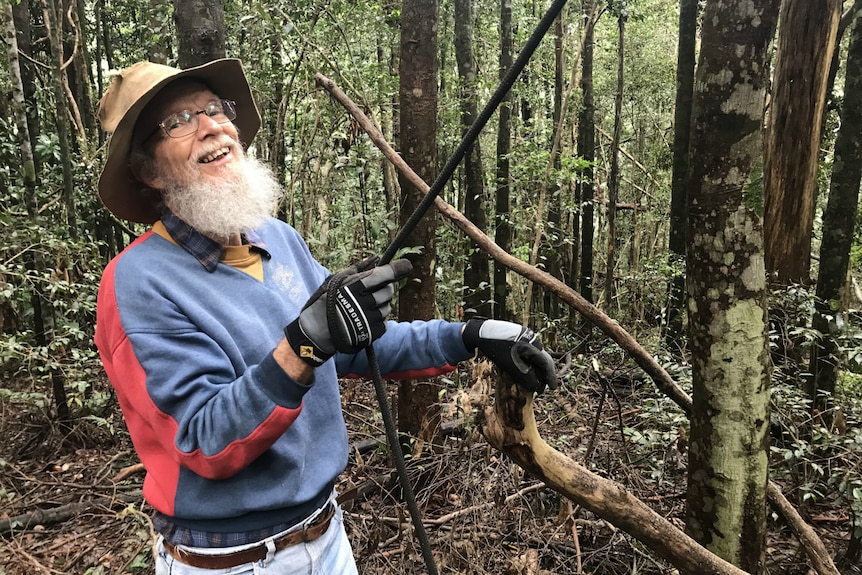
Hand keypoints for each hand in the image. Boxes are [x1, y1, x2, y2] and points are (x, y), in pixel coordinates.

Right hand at [284, 258, 412, 365]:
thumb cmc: (325, 303)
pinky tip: (365, 318)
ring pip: (387, 307)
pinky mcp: (372, 334)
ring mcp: (369, 319)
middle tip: (372, 292)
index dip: (397, 269)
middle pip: (389, 291)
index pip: (383, 275)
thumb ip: (357, 269)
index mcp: (354, 287)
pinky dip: (378, 319)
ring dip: (380, 305)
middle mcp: (364, 302)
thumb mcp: (335, 281)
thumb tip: (375, 259)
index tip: (406, 265)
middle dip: (384, 289)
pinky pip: (385, 322)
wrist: (317, 333)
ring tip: (363, 308)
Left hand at [462, 318, 556, 393]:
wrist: (480, 332)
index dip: (550, 376)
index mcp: (532, 345)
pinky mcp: (520, 338)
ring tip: (534, 382)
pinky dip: (530, 364)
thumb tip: (537, 388)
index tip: (553, 388)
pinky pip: (529, 353)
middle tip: (542, 388)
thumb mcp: (510, 366)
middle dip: (544, 374)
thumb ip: (525, 377)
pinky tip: (526, 372)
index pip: (546, 363)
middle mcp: (532, 340)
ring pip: (536, 357)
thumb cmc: (495, 348)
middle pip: (543, 360)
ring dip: (536, 370)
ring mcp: (526, 338)